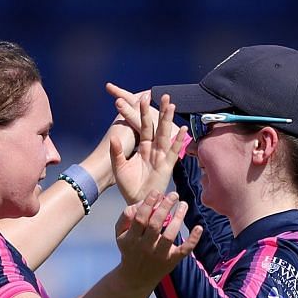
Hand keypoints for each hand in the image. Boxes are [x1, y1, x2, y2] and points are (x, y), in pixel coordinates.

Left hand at [107, 85, 188, 204]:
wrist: (136, 201)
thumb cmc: (127, 185)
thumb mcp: (119, 166)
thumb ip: (117, 151)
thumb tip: (114, 137)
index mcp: (142, 147)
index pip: (143, 126)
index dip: (144, 112)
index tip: (145, 97)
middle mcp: (153, 150)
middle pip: (158, 126)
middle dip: (161, 111)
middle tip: (165, 95)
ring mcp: (160, 157)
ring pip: (165, 135)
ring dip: (168, 120)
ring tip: (172, 105)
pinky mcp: (166, 166)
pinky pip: (173, 151)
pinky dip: (178, 141)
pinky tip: (183, 130)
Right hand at [114, 191, 200, 289]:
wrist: (136, 278)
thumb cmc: (130, 249)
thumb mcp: (120, 234)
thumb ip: (126, 217)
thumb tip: (141, 202)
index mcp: (132, 239)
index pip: (140, 218)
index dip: (148, 204)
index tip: (156, 192)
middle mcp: (145, 247)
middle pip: (156, 224)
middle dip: (165, 207)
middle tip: (174, 194)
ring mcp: (159, 255)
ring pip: (170, 235)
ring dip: (178, 218)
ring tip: (183, 204)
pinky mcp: (172, 261)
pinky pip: (184, 250)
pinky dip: (193, 240)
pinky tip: (199, 227)